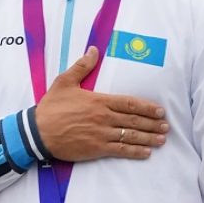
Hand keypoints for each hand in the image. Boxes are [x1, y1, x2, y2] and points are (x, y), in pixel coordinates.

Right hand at [35, 46, 168, 161]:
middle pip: (134, 121)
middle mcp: (103, 117)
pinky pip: (119, 151)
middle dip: (152, 124)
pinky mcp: (95, 149)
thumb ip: (82, 66)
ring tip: (161, 140)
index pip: (129, 104)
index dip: (147, 108)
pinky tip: (145, 152)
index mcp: (99, 101)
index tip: (159, 111)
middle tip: (166, 126)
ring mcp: (101, 134)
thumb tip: (93, 50)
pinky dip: (134, 152)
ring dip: (148, 138)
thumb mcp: (65, 81)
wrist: (37, 132)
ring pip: (130, 136)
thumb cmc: (51, 107)